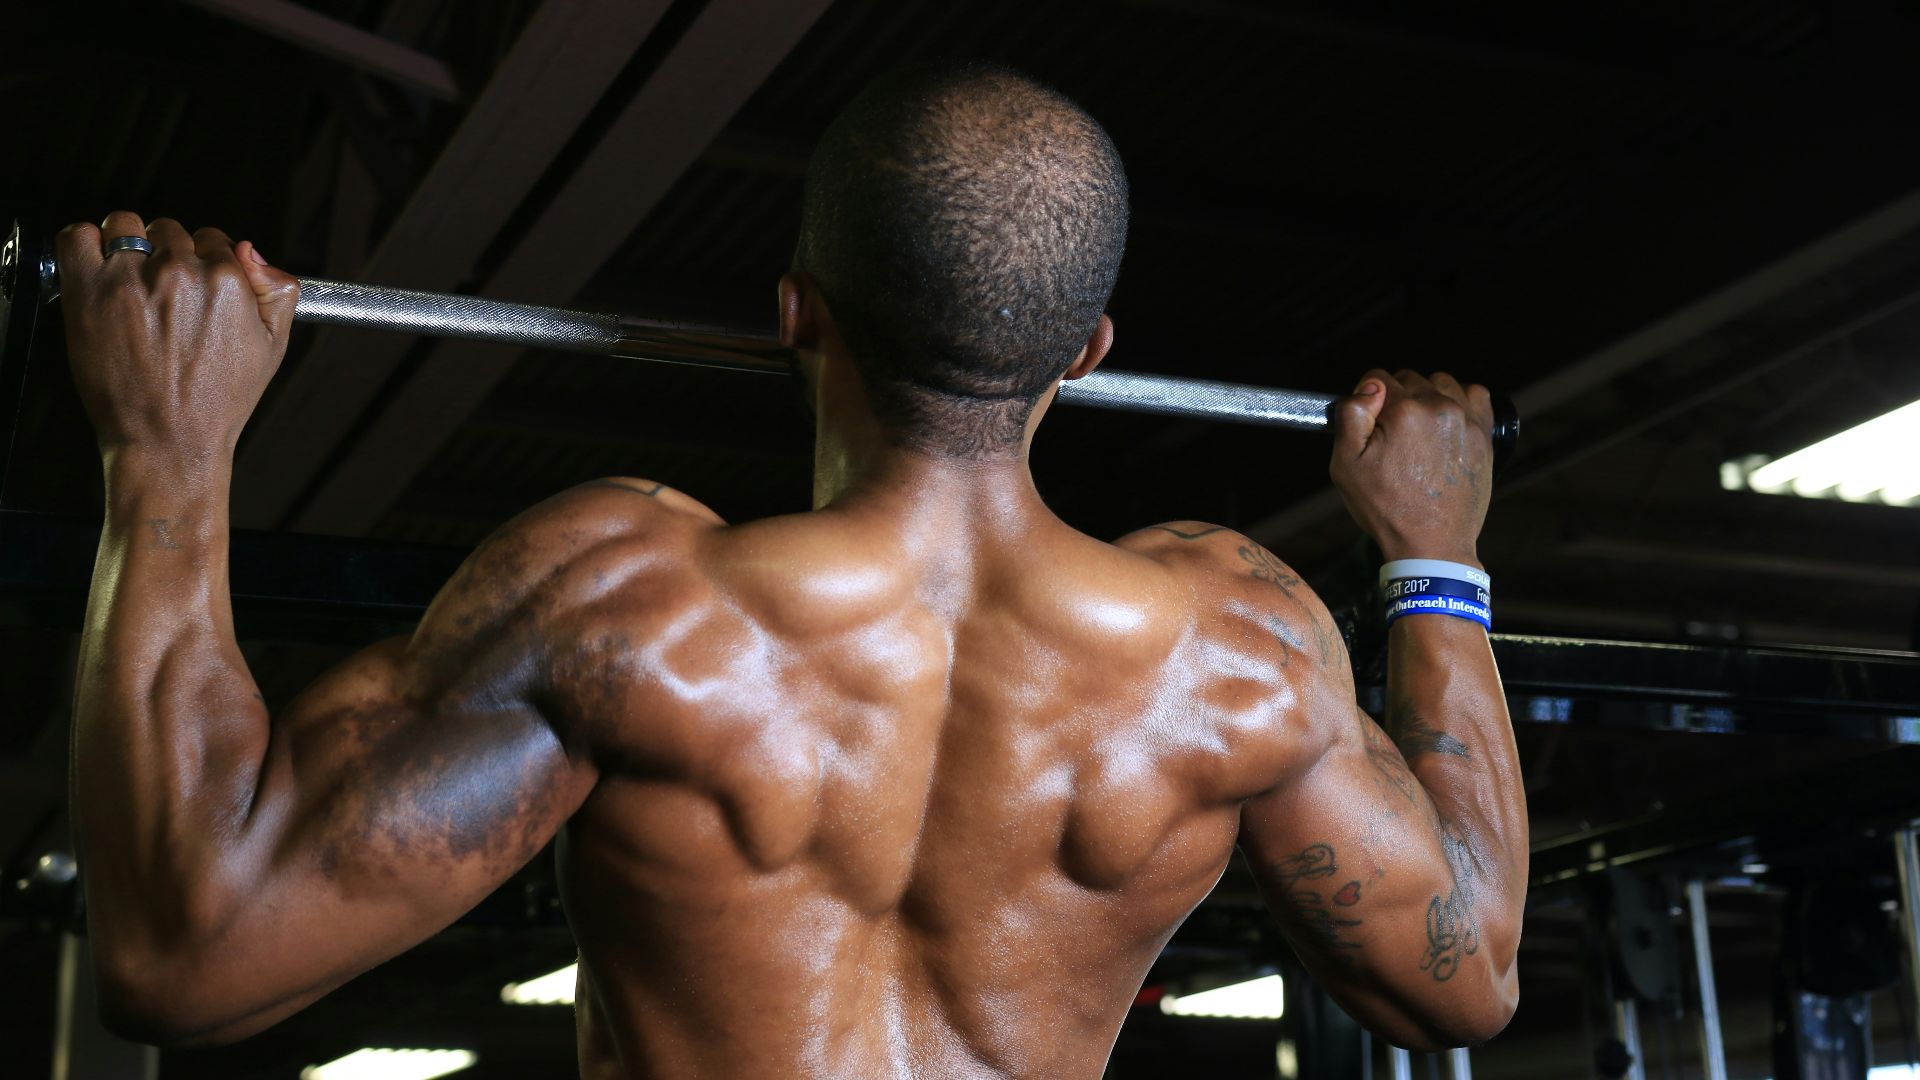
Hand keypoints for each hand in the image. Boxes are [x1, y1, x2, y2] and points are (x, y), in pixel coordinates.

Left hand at [55, 212, 297, 458]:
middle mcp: (179, 272)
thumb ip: (278, 290)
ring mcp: (130, 278)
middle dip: (168, 255)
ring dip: (127, 245)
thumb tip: (250, 250)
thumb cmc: (220, 401)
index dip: (205, 262)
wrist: (169, 442)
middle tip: (163, 295)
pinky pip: (77, 238)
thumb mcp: (273, 347)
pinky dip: (85, 244)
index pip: (212, 239)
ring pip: (125, 226)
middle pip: (170, 231)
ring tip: (129, 283)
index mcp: (226, 280)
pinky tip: (96, 269)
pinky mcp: (88, 291)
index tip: (195, 288)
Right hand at [1329, 369, 1493, 565]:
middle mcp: (1439, 408)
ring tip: (1420, 432)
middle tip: (1393, 437)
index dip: (1368, 400)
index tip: (1370, 424)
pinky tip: (1447, 424)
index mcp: (1404, 411)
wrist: (1432, 543)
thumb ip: (1351, 415)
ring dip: (1428, 398)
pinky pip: (1475, 395)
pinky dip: (1460, 401)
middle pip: (1410, 379)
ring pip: (1441, 383)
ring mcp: (1466, 419)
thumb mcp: (1346, 465)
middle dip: (1397, 400)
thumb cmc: (1387, 508)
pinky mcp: (1484, 434)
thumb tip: (1370, 387)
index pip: (1379, 378)